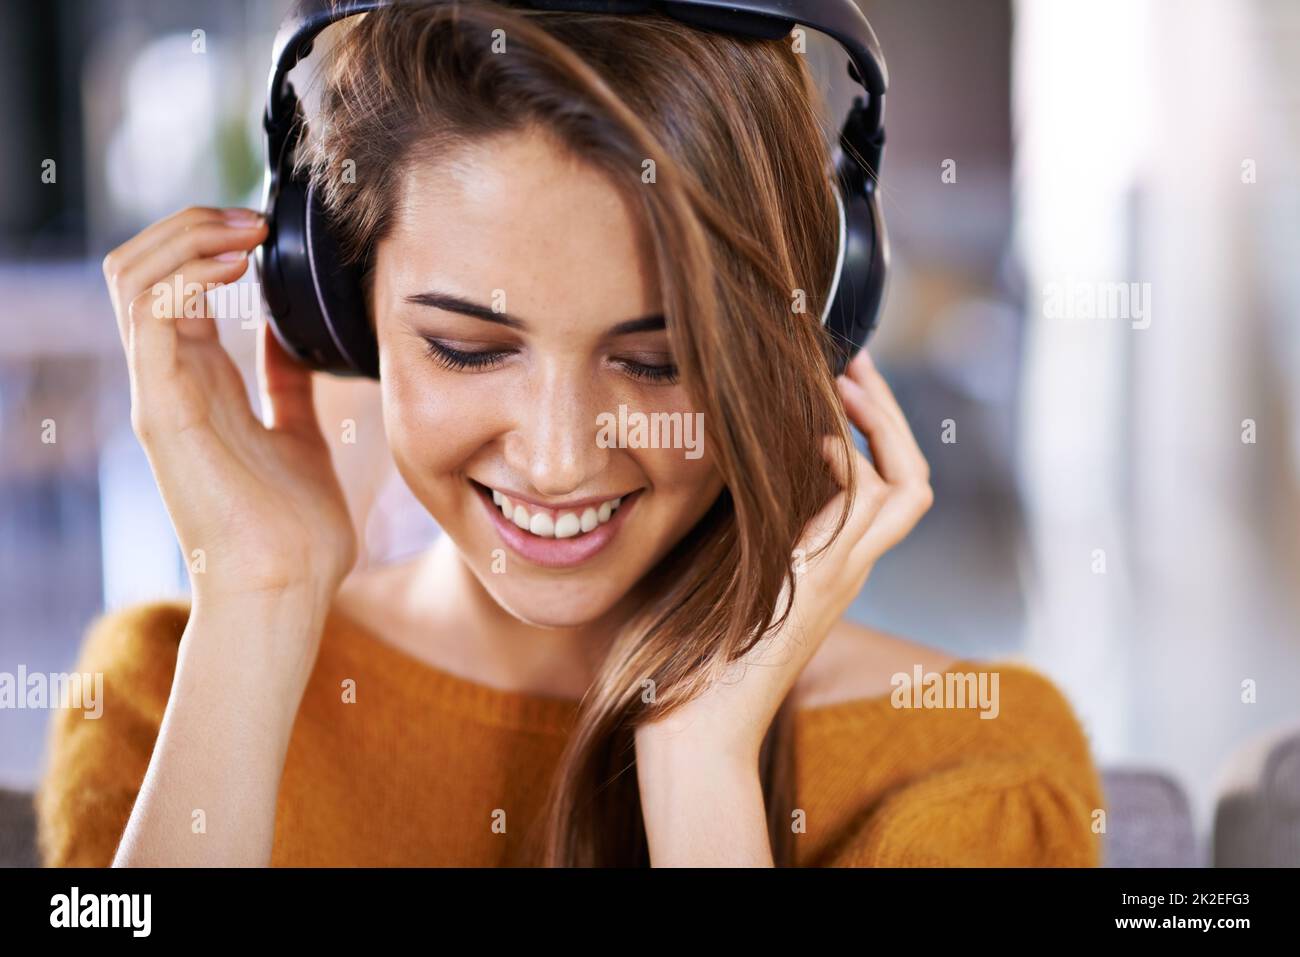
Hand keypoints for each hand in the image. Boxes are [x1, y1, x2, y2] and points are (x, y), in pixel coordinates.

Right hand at [102, 206, 357, 610]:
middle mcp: (168, 382)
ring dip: (187, 238)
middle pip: (141, 269)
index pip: (172, 284)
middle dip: (192, 225)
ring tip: (246, 232)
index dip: (208, 241)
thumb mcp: (299, 433)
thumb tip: (291, 336)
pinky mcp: (164, 410)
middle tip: (255, 220)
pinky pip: (151, 317)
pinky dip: (186, 275)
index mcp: (198, 384)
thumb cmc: (297, 530)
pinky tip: (236, 270)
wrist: (288, 590)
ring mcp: (159, 394)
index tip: (267, 230)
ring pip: (133, 279)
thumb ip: (287, 384)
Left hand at [634, 347, 933, 765]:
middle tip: (859, 364)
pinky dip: (851, 463)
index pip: (880, 489)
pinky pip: (862, 511)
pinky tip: (817, 437)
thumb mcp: (721, 575)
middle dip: (890, 417)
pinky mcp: (818, 584)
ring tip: (849, 383)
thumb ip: (739, 528)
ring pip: (906, 490)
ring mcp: (840, 578)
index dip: (872, 435)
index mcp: (826, 567)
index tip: (839, 385)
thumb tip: (717, 464)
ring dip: (882, 428)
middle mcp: (846, 570)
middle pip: (911, 481)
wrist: (694, 731)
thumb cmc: (690, 662)